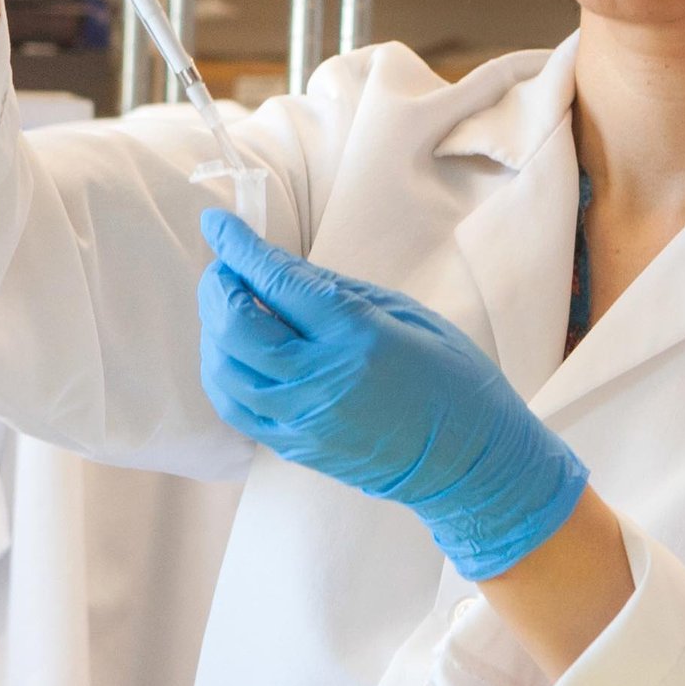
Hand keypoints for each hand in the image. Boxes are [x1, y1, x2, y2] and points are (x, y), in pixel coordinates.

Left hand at [197, 209, 586, 580]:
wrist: (472, 463)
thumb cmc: (453, 379)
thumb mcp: (406, 314)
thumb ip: (336, 290)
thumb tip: (278, 267)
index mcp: (356, 338)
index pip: (277, 282)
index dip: (239, 248)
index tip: (217, 222)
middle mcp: (319, 382)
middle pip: (235, 326)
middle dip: (218, 286)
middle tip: (226, 265)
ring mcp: (302, 422)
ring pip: (223, 370)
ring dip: (213, 330)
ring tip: (229, 305)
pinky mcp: (295, 449)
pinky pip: (235, 407)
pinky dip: (223, 370)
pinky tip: (236, 350)